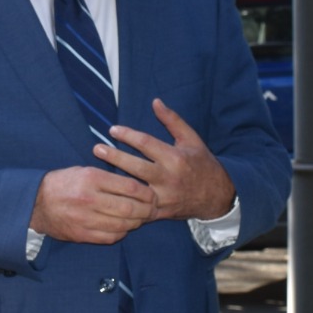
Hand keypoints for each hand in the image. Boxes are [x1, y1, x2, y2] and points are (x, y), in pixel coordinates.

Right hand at [31, 166, 154, 244]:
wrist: (36, 203)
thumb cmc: (64, 183)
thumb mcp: (84, 170)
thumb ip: (109, 177)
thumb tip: (138, 186)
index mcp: (91, 179)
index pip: (130, 187)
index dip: (147, 193)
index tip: (153, 194)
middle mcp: (89, 199)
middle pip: (129, 208)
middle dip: (147, 210)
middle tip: (154, 209)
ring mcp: (85, 219)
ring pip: (122, 225)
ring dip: (137, 223)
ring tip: (142, 218)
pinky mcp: (82, 234)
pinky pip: (111, 236)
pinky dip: (122, 232)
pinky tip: (125, 227)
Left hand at [98, 99, 235, 221]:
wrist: (216, 196)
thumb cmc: (202, 163)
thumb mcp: (191, 139)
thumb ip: (172, 120)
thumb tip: (155, 101)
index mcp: (176, 158)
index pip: (147, 143)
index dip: (128, 135)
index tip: (112, 130)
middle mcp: (169, 178)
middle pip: (136, 167)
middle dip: (115, 157)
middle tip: (96, 148)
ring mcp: (164, 197)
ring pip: (134, 188)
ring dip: (114, 179)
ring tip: (95, 171)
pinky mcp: (160, 211)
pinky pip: (137, 207)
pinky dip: (123, 201)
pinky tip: (107, 195)